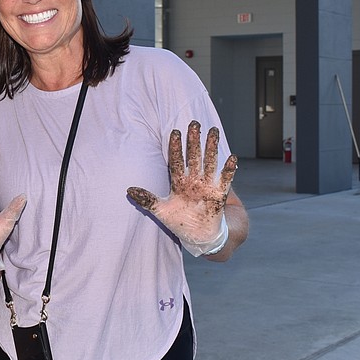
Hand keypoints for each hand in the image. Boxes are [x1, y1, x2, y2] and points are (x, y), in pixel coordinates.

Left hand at [126, 121, 236, 255]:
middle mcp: (193, 181)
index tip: (174, 132)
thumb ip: (146, 199)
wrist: (198, 236)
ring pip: (209, 163)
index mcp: (178, 182)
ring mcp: (207, 186)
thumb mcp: (160, 210)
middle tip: (194, 123)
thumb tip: (128, 190)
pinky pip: (225, 180)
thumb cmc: (179, 221)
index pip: (175, 161)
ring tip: (213, 131)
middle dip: (194, 141)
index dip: (175, 148)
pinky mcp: (219, 195)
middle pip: (193, 157)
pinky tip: (231, 157)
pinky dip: (228, 170)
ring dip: (211, 148)